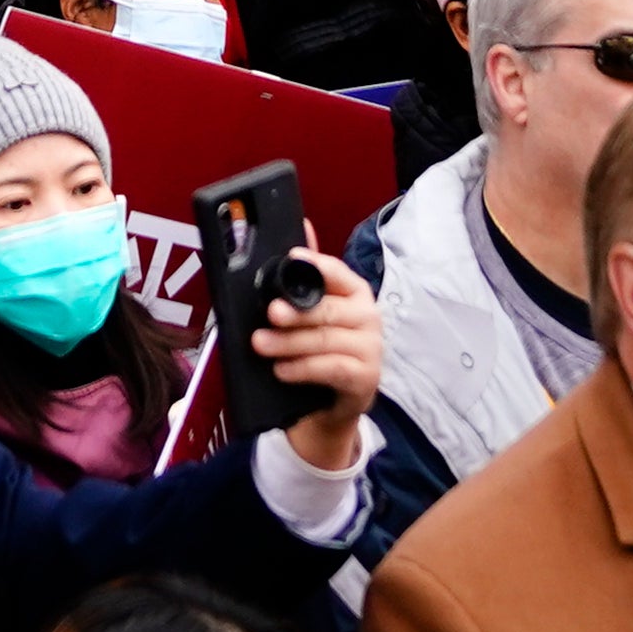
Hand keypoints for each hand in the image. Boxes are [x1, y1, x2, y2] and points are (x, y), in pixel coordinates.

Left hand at [245, 248, 382, 466]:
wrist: (333, 404)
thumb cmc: (320, 350)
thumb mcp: (311, 313)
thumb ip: (304, 276)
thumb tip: (302, 227)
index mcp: (354, 292)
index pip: (337, 272)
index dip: (316, 265)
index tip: (292, 259)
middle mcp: (368, 316)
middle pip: (328, 310)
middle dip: (296, 312)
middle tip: (270, 313)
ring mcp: (371, 348)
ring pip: (326, 340)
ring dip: (289, 343)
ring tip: (261, 345)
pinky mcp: (366, 378)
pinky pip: (332, 369)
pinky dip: (303, 368)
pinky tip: (282, 370)